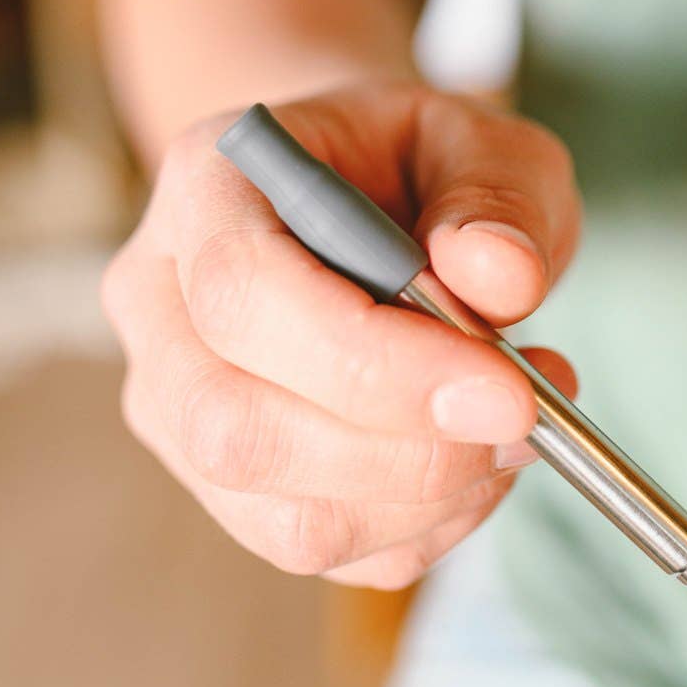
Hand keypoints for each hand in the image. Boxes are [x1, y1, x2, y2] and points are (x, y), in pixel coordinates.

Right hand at [102, 82, 579, 585]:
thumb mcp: (480, 140)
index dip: (371, 363)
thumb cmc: (417, 164)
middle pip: (236, 425)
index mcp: (202, 184)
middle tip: (527, 415)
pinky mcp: (219, 485)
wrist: (366, 200)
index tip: (504, 392)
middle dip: (406, 451)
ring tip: (517, 428)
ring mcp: (174, 405)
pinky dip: (424, 527)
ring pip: (279, 514)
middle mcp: (158, 302)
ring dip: (428, 498)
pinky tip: (477, 462)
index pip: (242, 294)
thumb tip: (501, 275)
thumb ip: (497, 196)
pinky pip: (320, 546)